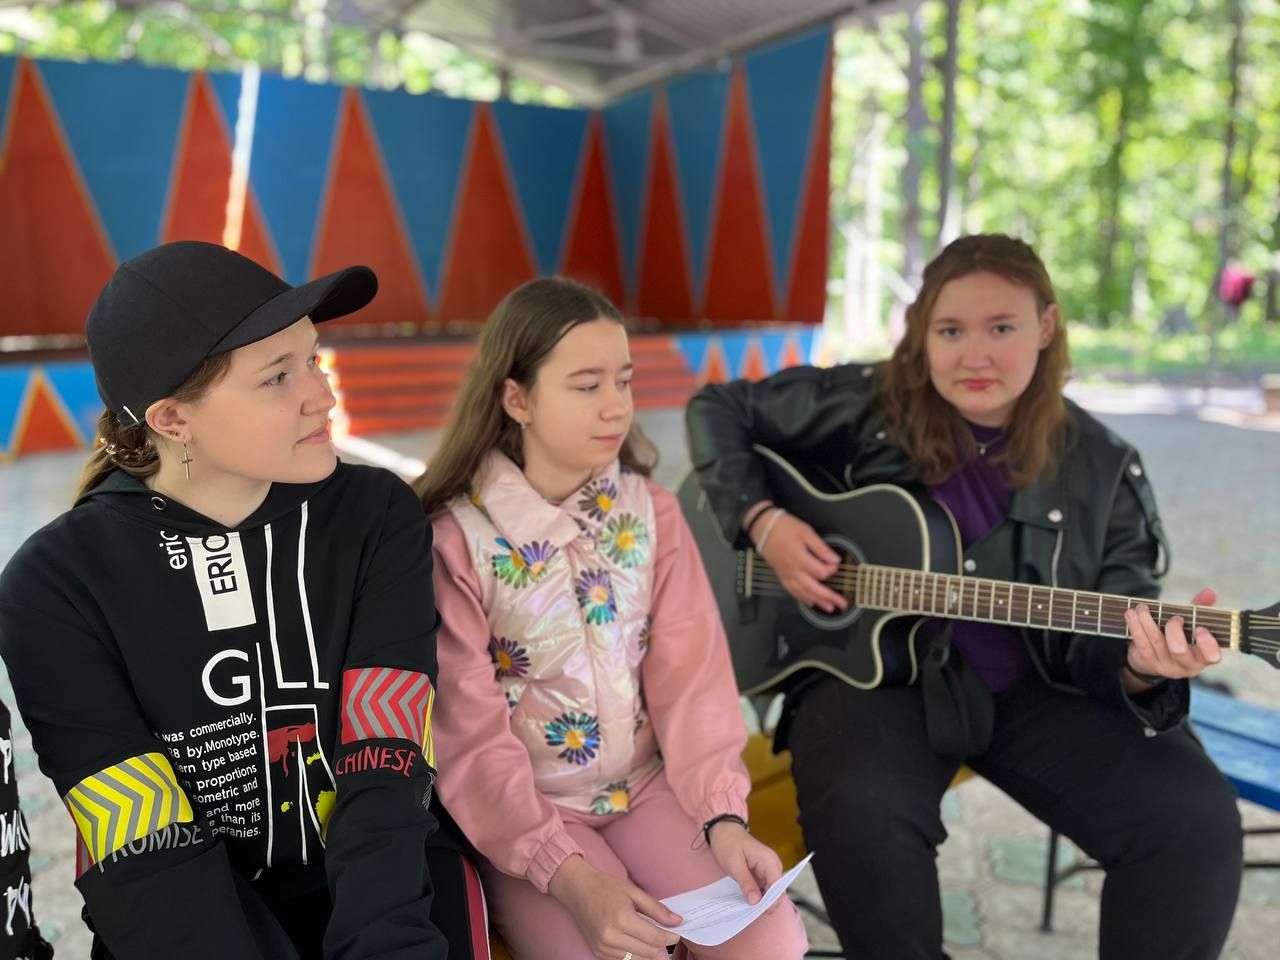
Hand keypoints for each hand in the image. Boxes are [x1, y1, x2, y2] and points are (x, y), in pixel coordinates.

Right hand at [547, 854, 681, 958]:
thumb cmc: (606, 887)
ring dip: (649, 953)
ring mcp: (603, 948)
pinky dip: (634, 955)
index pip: (655, 938)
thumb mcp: (634, 892)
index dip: (670, 937)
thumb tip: (677, 921)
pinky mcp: (598, 953)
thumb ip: (657, 909)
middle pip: (649, 952)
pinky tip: (637, 944)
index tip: (677, 932)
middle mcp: (611, 937)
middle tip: (666, 935)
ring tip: (652, 940)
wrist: (577, 891)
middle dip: (662, 946)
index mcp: (622, 919)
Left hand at [707, 822, 783, 904]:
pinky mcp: (763, 871)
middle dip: (765, 902)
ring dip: (761, 899)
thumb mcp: (734, 864)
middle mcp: (773, 865)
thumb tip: (756, 902)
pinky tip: (747, 898)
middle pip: (776, 891)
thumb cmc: (728, 843)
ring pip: (771, 891)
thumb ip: (746, 883)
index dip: (770, 902)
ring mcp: (769, 868)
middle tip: (748, 910)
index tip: (756, 912)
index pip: (777, 888)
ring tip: (746, 905)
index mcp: (769, 861)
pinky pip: (764, 886)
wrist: (724, 829)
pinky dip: (757, 893)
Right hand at [755, 511, 845, 612]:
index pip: (821, 571)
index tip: (836, 562)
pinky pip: (792, 591)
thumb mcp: (805, 531)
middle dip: (829, 597)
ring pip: (803, 593)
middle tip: (842, 603)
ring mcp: (786, 575)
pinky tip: (810, 602)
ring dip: (818, 601)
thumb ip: (820, 547)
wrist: (763, 528)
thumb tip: (834, 559)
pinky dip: (802, 599)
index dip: (832, 569)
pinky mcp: (781, 576)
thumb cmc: (783, 527)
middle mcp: (793, 570)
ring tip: (829, 607)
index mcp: (800, 558)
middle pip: (814, 588)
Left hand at [1124, 588, 1223, 689]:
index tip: (1200, 628)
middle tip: (1175, 618)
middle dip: (1174, 630)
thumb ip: (1200, 610)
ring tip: (1142, 608)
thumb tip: (1209, 592)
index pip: (1212, 656)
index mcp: (1202, 657)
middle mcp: (1185, 665)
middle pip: (1179, 650)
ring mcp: (1165, 666)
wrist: (1153, 659)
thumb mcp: (1191, 626)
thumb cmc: (1179, 638)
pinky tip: (1131, 614)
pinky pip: (1141, 643)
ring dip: (1147, 621)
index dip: (1207, 644)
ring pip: (1156, 643)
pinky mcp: (1148, 662)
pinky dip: (1136, 627)